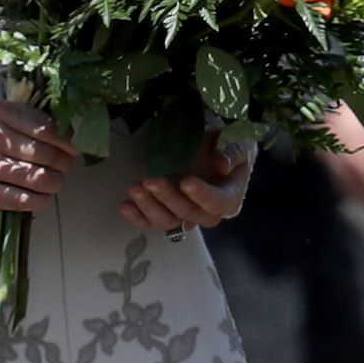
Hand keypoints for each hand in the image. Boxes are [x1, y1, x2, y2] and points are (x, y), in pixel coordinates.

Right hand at [0, 99, 77, 211]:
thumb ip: (16, 120)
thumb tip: (57, 132)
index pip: (45, 126)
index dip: (66, 140)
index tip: (74, 148)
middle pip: (43, 153)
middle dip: (62, 164)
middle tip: (66, 169)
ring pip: (33, 176)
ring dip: (53, 183)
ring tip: (57, 184)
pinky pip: (13, 198)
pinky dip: (35, 201)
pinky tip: (42, 200)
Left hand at [120, 132, 255, 234]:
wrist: (214, 150)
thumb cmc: (227, 145)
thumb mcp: (238, 141)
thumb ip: (233, 151)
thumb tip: (222, 166)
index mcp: (229, 196)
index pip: (217, 203)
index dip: (202, 195)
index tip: (186, 181)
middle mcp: (207, 211)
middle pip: (188, 213)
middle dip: (168, 197)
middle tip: (150, 180)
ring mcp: (185, 213)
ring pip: (168, 221)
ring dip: (150, 208)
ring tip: (135, 188)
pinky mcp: (167, 210)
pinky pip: (152, 221)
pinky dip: (138, 217)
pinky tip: (126, 206)